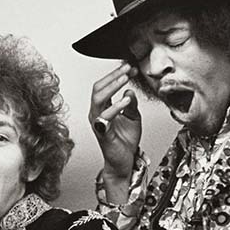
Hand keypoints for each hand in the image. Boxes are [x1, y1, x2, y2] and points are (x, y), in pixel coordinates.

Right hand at [89, 63, 141, 186]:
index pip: (104, 86)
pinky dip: (116, 106)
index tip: (131, 68)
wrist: (123, 161)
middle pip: (98, 88)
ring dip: (112, 87)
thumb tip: (130, 91)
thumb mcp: (133, 117)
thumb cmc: (124, 141)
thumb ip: (131, 104)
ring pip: (98, 98)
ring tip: (125, 79)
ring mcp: (98, 122)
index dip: (116, 75)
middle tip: (127, 69)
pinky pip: (106, 117)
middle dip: (113, 76)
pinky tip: (126, 100)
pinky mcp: (103, 132)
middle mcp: (97, 113)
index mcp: (102, 108)